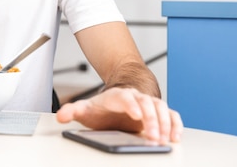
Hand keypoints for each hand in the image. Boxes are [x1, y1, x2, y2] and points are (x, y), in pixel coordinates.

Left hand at [56, 87, 182, 143]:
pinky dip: (175, 124)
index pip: (125, 97)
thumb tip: (60, 115)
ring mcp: (148, 104)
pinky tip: (175, 137)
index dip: (131, 104)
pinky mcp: (158, 112)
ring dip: (164, 123)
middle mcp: (135, 97)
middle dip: (151, 120)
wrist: (117, 100)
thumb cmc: (102, 108)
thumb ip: (73, 111)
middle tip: (152, 137)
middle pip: (146, 103)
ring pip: (160, 108)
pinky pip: (171, 114)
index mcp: (116, 96)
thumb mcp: (86, 109)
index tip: (136, 115)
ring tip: (165, 140)